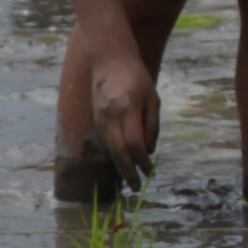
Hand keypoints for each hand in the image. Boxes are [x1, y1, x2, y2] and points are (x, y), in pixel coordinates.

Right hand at [91, 51, 160, 190]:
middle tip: (136, 187)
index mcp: (127, 110)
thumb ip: (151, 123)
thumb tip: (149, 149)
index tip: (150, 172)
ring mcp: (100, 119)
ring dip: (119, 166)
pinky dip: (113, 155)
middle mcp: (110, 117)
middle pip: (119, 152)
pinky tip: (122, 163)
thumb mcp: (152, 97)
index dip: (142, 161)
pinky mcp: (95, 119)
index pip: (134, 143)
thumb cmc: (136, 76)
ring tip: (129, 180)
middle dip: (128, 172)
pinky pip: (105, 142)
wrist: (108, 60)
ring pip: (109, 149)